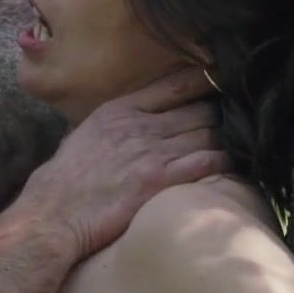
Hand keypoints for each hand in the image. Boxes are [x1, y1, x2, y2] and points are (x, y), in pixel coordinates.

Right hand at [0, 67, 230, 260]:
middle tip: (237, 117)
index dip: (205, 80)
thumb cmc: (64, 181)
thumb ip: (113, 123)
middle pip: (199, 110)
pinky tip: (236, 162)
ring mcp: (152, 152)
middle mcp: (140, 125)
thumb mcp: (84, 134)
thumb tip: (128, 121)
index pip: (175, 85)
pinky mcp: (162, 181)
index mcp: (120, 110)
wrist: (53, 213)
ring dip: (226, 138)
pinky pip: (208, 162)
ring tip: (240, 141)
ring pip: (208, 134)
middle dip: (220, 113)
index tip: (222, 79)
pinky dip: (225, 160)